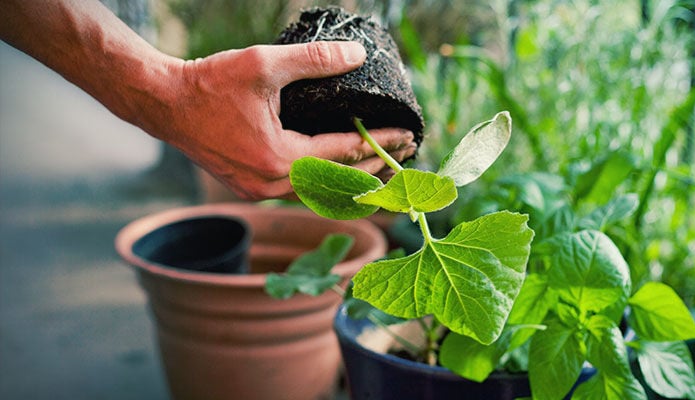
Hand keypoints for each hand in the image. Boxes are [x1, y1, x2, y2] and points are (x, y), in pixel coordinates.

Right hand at [152, 41, 416, 200]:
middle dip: (376, 165)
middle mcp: (272, 184)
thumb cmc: (209, 83)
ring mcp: (261, 191)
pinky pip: (302, 191)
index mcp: (279, 159)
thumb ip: (314, 60)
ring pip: (321, 192)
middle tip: (407, 152)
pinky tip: (342, 170)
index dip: (380, 142)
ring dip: (354, 178)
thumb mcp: (264, 64)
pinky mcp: (252, 188)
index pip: (345, 152)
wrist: (164, 103)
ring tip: (384, 164)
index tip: (408, 135)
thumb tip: (357, 55)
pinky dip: (328, 181)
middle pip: (338, 181)